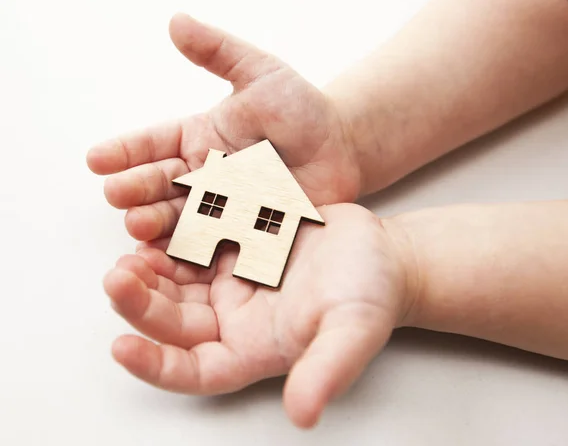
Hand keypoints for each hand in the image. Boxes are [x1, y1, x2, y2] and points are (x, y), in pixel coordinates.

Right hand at [86, 13, 360, 242]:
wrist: (340, 148)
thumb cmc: (300, 109)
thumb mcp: (261, 74)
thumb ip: (219, 53)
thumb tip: (175, 22)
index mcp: (198, 137)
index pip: (153, 143)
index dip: (125, 151)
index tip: (96, 159)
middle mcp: (203, 175)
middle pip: (160, 183)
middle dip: (136, 189)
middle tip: (116, 195)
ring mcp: (222, 207)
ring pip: (181, 217)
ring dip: (156, 223)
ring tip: (137, 226)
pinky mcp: (244, 232)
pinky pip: (214, 243)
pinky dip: (192, 252)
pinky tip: (172, 258)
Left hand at [103, 204, 414, 427]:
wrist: (379, 253)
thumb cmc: (371, 296)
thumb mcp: (353, 331)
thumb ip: (328, 370)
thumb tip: (304, 415)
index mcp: (253, 349)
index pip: (194, 371)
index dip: (156, 365)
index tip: (122, 348)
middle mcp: (235, 321)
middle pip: (175, 322)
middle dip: (142, 305)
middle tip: (118, 278)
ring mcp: (232, 283)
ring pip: (177, 283)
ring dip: (150, 270)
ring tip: (130, 252)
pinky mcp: (236, 248)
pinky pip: (195, 244)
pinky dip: (175, 235)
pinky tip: (160, 222)